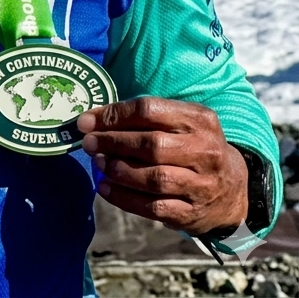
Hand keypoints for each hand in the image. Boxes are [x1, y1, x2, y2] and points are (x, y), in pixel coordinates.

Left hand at [77, 98, 248, 235]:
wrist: (235, 188)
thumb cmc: (195, 146)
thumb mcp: (183, 121)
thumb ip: (147, 118)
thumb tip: (96, 119)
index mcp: (199, 119)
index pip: (150, 111)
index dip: (115, 115)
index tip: (88, 120)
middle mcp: (204, 151)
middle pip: (151, 145)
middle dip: (113, 143)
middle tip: (88, 143)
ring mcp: (201, 185)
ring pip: (154, 178)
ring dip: (119, 170)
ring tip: (98, 163)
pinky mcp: (193, 213)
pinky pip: (154, 207)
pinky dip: (125, 199)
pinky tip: (106, 188)